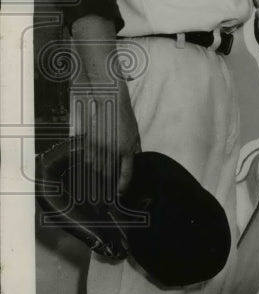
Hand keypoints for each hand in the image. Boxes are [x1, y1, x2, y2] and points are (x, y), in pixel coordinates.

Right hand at [77, 79, 140, 196]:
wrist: (109, 101)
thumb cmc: (123, 117)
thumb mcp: (134, 132)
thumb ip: (134, 148)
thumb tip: (136, 159)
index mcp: (128, 148)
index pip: (127, 172)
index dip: (123, 184)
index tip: (120, 192)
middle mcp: (114, 149)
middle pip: (109, 171)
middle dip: (109, 174)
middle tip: (108, 173)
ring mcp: (100, 146)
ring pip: (96, 166)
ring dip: (98, 166)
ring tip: (101, 157)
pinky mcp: (89, 141)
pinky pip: (88, 158)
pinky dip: (90, 159)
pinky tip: (94, 152)